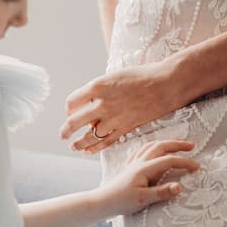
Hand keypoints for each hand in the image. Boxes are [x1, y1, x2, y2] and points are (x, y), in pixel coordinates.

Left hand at [60, 59, 186, 153]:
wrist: (164, 84)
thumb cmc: (140, 76)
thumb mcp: (113, 77)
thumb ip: (99, 90)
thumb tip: (89, 103)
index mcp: (96, 86)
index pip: (72, 102)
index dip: (69, 108)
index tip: (71, 111)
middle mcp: (102, 103)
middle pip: (74, 121)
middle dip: (66, 130)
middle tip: (63, 134)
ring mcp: (113, 118)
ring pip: (88, 136)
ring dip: (78, 143)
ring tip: (73, 146)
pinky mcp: (125, 128)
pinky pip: (105, 142)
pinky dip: (95, 148)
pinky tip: (88, 150)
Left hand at [97, 140, 198, 215]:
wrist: (101, 202)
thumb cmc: (121, 202)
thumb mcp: (143, 200)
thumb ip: (162, 193)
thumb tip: (180, 187)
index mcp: (144, 169)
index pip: (169, 161)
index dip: (184, 162)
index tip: (197, 167)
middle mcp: (139, 162)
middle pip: (161, 146)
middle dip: (177, 144)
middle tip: (191, 146)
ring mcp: (134, 163)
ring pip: (151, 146)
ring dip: (166, 143)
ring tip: (177, 145)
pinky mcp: (130, 167)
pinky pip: (143, 150)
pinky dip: (153, 147)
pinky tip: (154, 150)